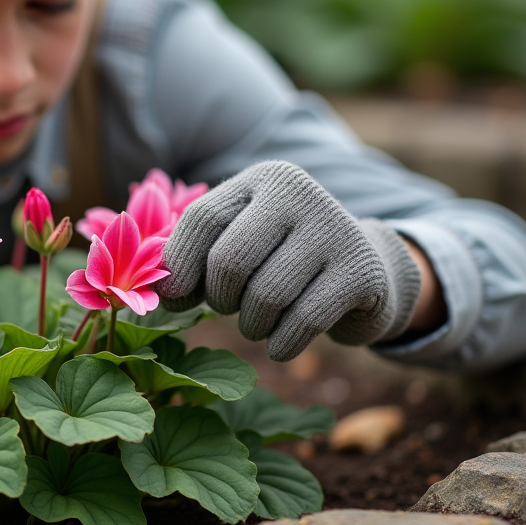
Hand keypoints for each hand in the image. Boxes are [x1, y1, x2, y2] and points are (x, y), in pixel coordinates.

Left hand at [155, 161, 421, 360]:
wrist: (362, 275)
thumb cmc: (280, 261)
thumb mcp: (239, 244)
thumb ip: (195, 258)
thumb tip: (163, 291)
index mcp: (262, 179)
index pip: (202, 219)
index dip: (179, 265)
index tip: (174, 297)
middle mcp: (300, 193)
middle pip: (229, 260)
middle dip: (220, 297)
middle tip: (228, 307)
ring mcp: (334, 228)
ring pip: (265, 296)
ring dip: (251, 325)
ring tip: (258, 322)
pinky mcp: (361, 269)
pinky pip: (303, 321)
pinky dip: (281, 344)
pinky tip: (280, 344)